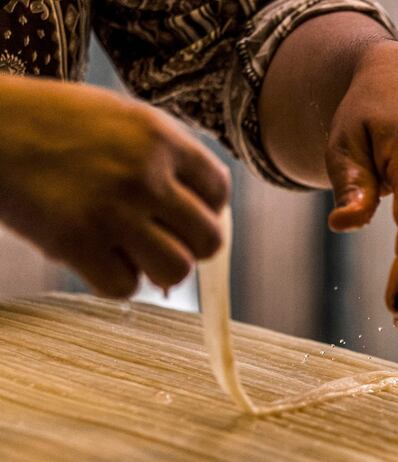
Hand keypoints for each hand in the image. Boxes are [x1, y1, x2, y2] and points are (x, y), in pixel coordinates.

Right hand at [0, 75, 229, 297]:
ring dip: (158, 268)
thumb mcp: (125, 119)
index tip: (183, 211)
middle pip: (209, 240)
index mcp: (162, 138)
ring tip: (132, 250)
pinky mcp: (76, 243)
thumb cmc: (58, 123)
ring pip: (176, 271)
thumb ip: (168, 159)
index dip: (207, 208)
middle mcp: (145, 176)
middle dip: (192, 246)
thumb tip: (206, 214)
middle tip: (164, 238)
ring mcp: (112, 212)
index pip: (220, 192)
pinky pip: (125, 287)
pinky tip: (97, 256)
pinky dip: (115, 279)